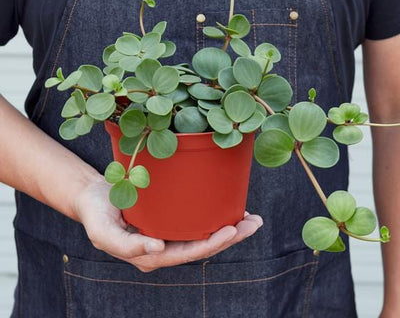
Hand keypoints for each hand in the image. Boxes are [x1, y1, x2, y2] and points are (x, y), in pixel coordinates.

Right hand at [74, 178, 262, 271]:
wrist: (94, 197)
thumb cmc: (97, 215)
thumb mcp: (104, 233)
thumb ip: (128, 245)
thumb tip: (158, 248)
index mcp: (151, 256)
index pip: (187, 254)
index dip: (210, 245)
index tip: (231, 231)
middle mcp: (164, 248)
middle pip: (203, 247)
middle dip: (230, 237)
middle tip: (253, 223)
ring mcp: (169, 234)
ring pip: (204, 236)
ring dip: (230, 229)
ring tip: (251, 218)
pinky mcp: (171, 220)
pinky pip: (196, 222)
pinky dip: (215, 218)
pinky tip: (230, 209)